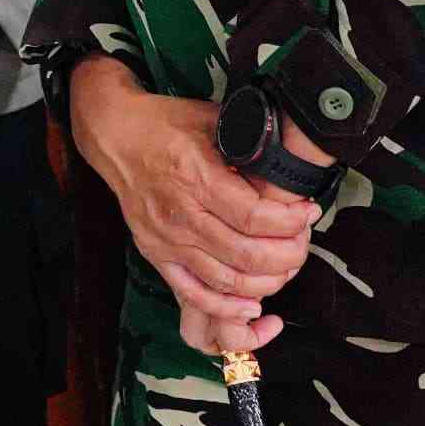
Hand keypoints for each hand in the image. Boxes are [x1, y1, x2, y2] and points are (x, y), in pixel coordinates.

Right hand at [68, 60, 318, 343]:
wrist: (115, 136)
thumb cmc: (166, 124)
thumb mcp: (212, 118)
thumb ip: (249, 140)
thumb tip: (289, 157)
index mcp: (197, 178)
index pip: (255, 217)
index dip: (290, 221)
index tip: (309, 213)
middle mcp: (182, 214)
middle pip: (247, 254)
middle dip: (288, 255)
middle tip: (303, 243)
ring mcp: (167, 240)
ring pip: (227, 280)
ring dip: (266, 281)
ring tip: (286, 267)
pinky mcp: (157, 254)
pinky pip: (194, 293)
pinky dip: (226, 306)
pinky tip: (251, 305)